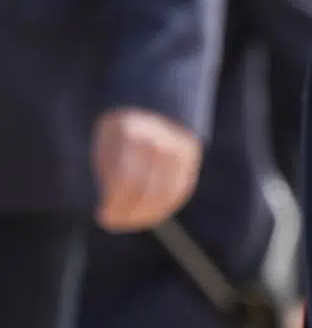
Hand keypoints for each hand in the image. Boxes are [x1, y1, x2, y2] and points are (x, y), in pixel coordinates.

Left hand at [91, 108, 201, 232]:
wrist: (151, 105)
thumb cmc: (117, 135)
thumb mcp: (104, 147)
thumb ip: (108, 176)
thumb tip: (110, 211)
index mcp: (130, 136)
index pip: (125, 182)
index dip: (114, 205)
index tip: (103, 216)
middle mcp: (159, 142)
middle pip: (147, 190)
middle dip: (129, 212)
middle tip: (115, 222)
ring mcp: (179, 149)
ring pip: (166, 193)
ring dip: (147, 214)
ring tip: (131, 220)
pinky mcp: (191, 158)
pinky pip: (180, 189)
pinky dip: (164, 205)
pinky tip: (149, 213)